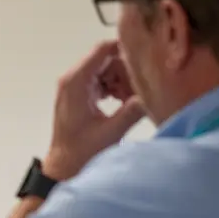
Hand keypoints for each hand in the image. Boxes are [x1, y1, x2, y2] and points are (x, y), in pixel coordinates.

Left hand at [43, 40, 145, 181]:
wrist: (63, 168)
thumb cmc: (81, 153)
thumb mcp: (112, 131)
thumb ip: (134, 109)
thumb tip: (155, 93)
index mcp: (76, 82)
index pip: (103, 49)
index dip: (125, 49)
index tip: (145, 58)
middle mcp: (72, 79)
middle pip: (106, 59)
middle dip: (126, 72)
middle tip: (139, 91)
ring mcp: (75, 86)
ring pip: (106, 70)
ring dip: (122, 81)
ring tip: (131, 101)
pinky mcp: (79, 95)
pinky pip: (101, 81)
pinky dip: (114, 88)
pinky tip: (124, 103)